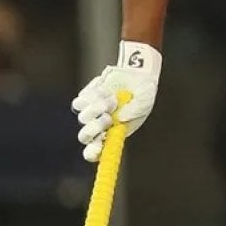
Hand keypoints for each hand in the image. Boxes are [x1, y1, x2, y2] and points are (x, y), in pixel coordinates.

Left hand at [71, 41, 160, 161]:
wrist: (136, 73)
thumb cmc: (143, 93)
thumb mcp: (145, 103)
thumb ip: (135, 110)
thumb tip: (119, 117)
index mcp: (113, 134)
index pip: (95, 151)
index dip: (92, 152)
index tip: (97, 146)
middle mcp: (99, 126)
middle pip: (84, 136)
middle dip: (94, 128)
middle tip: (108, 118)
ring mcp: (90, 112)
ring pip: (82, 118)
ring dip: (97, 109)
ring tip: (113, 100)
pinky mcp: (86, 98)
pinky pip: (81, 101)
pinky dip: (93, 97)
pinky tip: (106, 91)